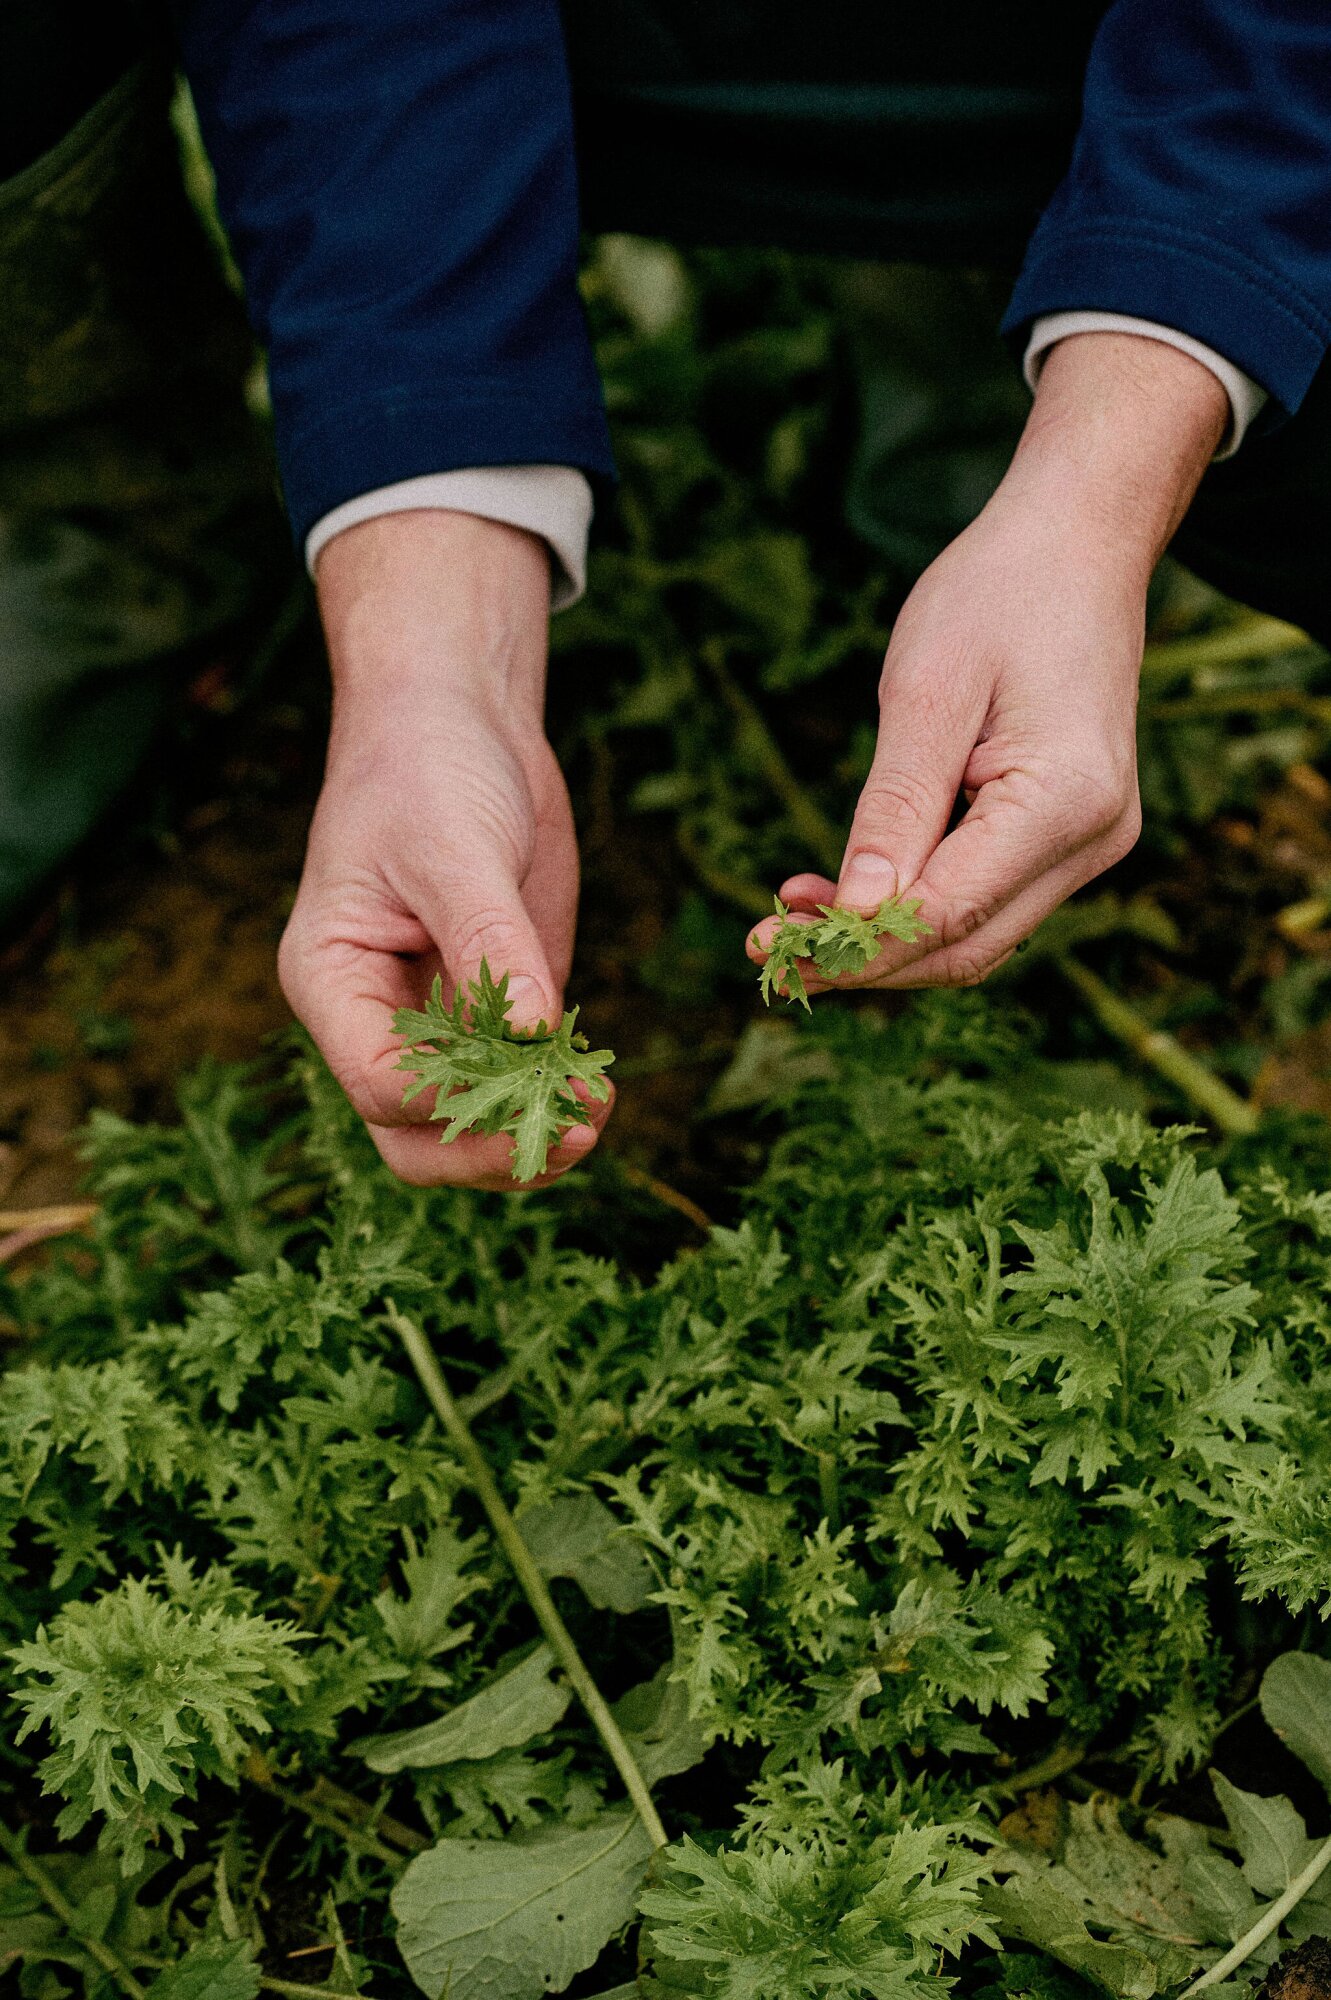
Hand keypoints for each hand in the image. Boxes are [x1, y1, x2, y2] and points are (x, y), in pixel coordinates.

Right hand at [279, 511, 609, 1186]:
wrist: (459, 719)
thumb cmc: (428, 768)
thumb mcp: (456, 849)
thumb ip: (492, 945)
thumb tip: (537, 1038)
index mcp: (331, 979)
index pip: (377, 1081)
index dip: (451, 1103)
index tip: (532, 1086)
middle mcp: (373, 1015)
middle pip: (412, 1134)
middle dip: (488, 1150)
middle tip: (573, 1135)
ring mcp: (435, 1017)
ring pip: (466, 1124)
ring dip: (529, 1135)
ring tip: (597, 1114)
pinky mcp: (493, 1005)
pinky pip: (516, 1079)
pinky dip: (553, 1095)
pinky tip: (598, 1087)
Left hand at [749, 331, 1228, 994]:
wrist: (1076, 545)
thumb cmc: (997, 595)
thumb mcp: (925, 692)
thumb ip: (893, 809)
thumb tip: (853, 914)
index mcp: (1067, 799)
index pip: (948, 913)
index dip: (855, 945)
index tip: (767, 947)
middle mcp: (1095, 837)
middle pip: (965, 945)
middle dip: (862, 960)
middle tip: (763, 947)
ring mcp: (1092, 843)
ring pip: (976, 936)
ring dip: (882, 941)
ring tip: (790, 918)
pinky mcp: (1072, 837)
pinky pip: (987, 899)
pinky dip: (915, 907)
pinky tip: (843, 893)